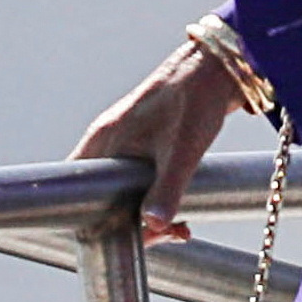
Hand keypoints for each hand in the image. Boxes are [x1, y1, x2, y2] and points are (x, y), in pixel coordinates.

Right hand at [71, 41, 243, 244]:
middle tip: (164, 236)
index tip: (126, 238)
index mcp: (104, 141)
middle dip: (130, 223)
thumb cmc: (198, 98)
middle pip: (102, 196)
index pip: (77, 190)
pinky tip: (181, 213)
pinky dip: (158, 197)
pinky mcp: (150, 141)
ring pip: (125, 191)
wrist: (224, 64)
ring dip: (148, 213)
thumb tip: (153, 227)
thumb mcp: (185, 148)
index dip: (94, 220)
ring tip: (179, 229)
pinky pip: (142, 179)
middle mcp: (109, 142)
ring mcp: (128, 141)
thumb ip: (168, 188)